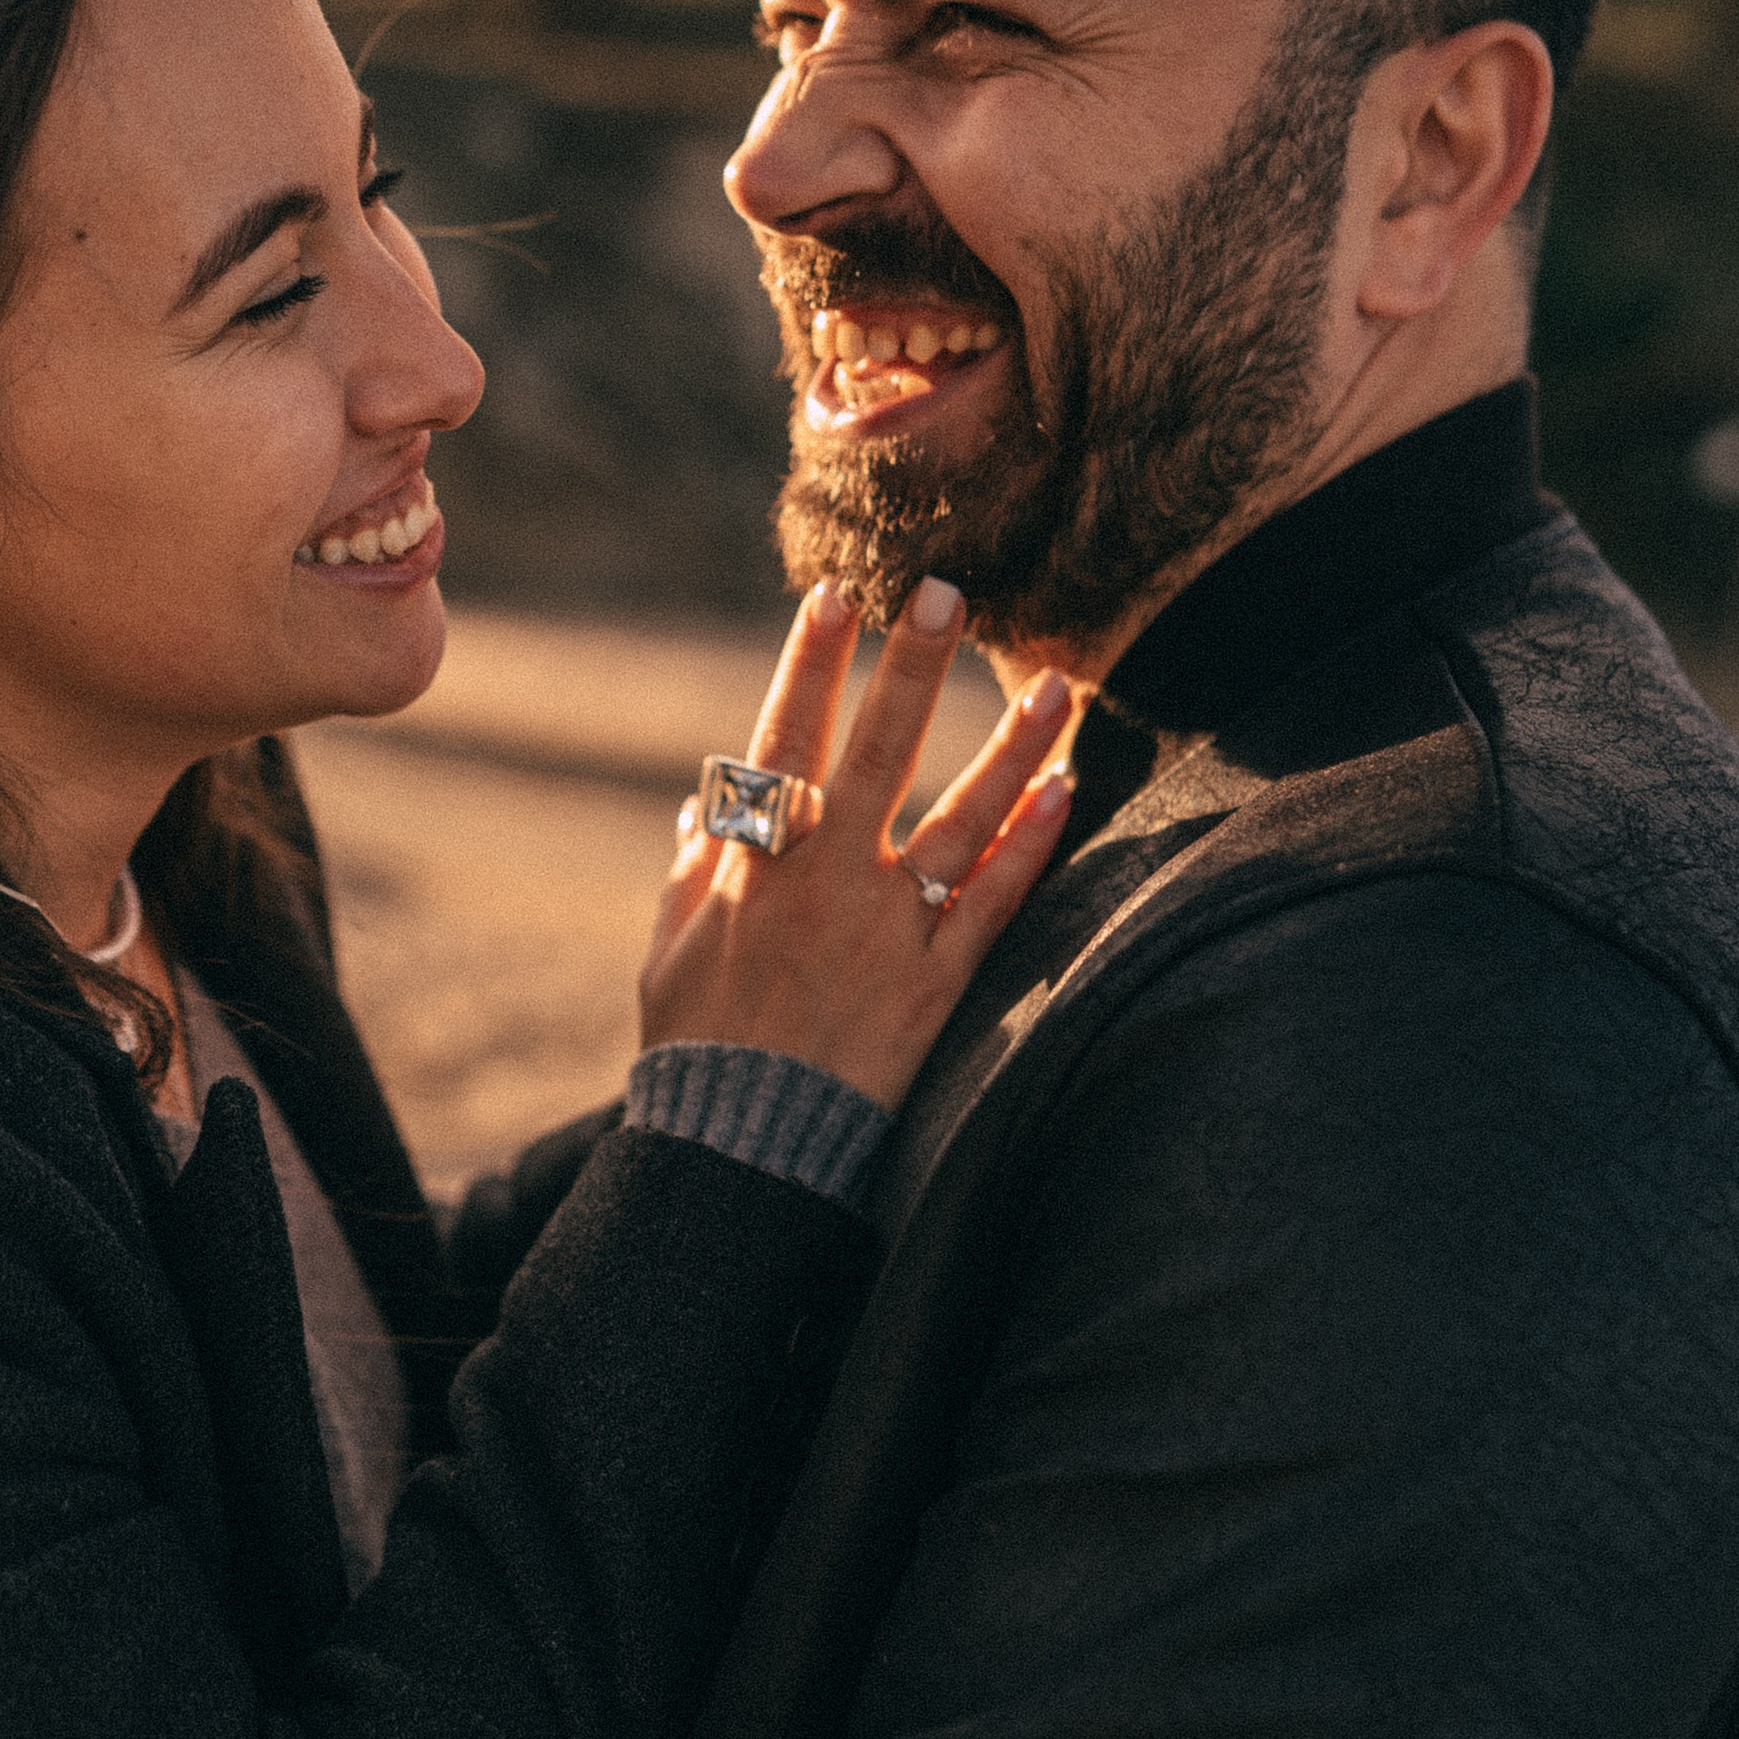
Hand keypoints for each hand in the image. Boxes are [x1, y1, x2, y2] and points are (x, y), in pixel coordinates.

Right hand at [640, 577, 1072, 1112]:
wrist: (742, 1146)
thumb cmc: (695, 1047)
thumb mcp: (671, 949)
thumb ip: (694, 871)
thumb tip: (703, 811)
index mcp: (755, 864)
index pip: (783, 738)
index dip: (811, 664)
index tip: (837, 596)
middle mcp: (827, 881)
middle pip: (879, 751)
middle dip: (913, 665)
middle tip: (948, 592)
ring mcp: (888, 929)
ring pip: (961, 818)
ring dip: (1011, 746)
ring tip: (1054, 683)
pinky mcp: (935, 983)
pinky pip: (993, 903)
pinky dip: (1031, 847)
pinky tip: (1067, 791)